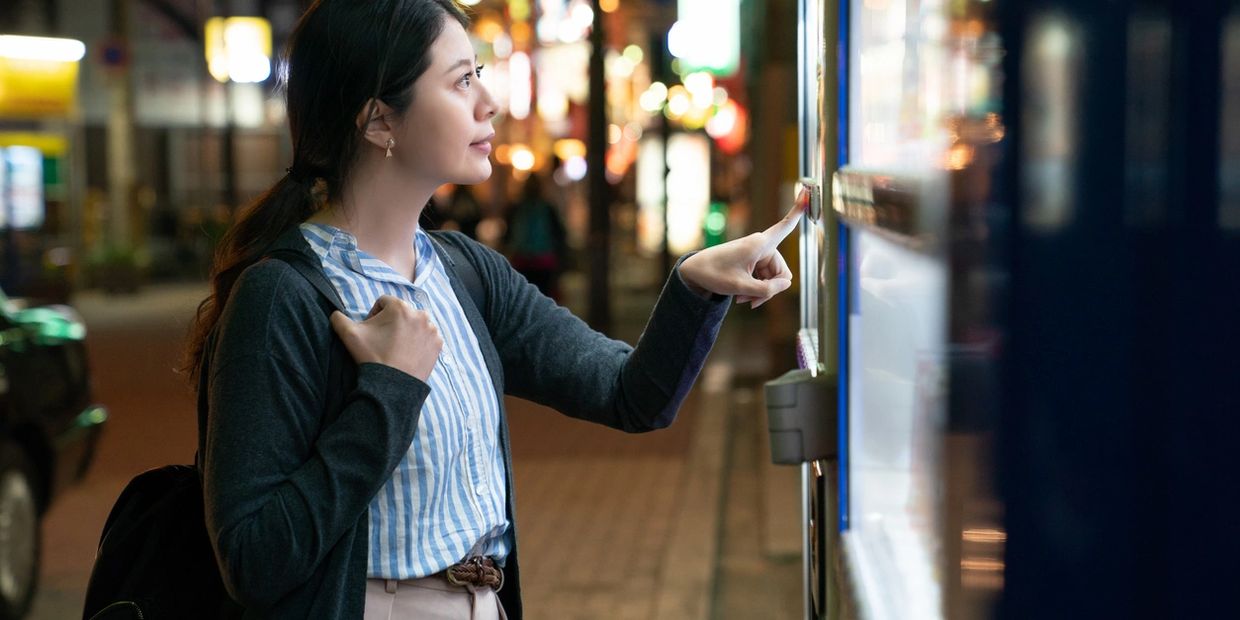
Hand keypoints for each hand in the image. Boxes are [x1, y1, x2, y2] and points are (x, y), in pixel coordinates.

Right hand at [330, 295, 442, 380]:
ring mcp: (432, 329)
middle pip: (401, 313)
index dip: (374, 315)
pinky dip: (418, 342)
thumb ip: (338, 318)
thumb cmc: (371, 356)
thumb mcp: (349, 334)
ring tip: (396, 348)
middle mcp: (420, 313)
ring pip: (415, 324)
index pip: (384, 303)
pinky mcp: (438, 343)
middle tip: (384, 341)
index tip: (372, 331)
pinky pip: (426, 337)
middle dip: (392, 323)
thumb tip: (336, 314)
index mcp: (400, 306)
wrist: (392, 385)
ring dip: (406, 331)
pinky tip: (408, 353)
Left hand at [677, 190, 805, 308]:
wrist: (693, 273)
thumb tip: (786, 284)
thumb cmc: (714, 275)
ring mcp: (757, 254)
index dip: (798, 211)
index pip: (784, 226)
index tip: (809, 192)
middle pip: (781, 273)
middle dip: (769, 289)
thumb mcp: (740, 287)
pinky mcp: (753, 262)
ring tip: (741, 298)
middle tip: (751, 300)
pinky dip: (755, 289)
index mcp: (760, 244)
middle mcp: (762, 246)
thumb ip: (767, 290)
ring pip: (773, 279)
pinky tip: (742, 296)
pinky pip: (764, 279)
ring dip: (759, 291)